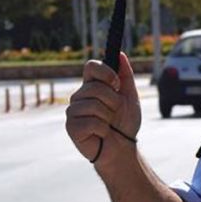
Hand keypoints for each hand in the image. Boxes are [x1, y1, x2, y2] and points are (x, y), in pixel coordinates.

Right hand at [66, 53, 141, 170]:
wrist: (123, 147)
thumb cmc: (125, 122)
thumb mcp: (129, 96)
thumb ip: (125, 75)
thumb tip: (121, 54)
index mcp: (92, 86)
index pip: (91, 67)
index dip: (105, 72)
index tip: (116, 84)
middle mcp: (79, 96)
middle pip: (95, 88)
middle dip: (113, 101)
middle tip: (114, 112)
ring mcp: (73, 112)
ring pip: (93, 105)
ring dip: (108, 116)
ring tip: (108, 124)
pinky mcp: (71, 127)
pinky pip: (91, 122)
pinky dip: (103, 129)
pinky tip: (101, 133)